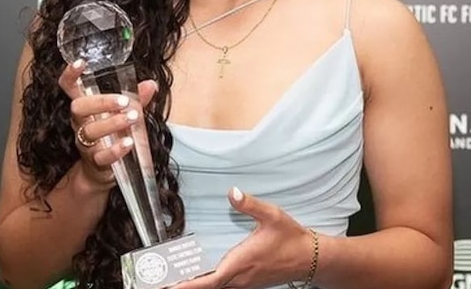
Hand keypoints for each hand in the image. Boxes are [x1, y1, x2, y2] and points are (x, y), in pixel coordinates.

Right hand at [58, 59, 157, 188]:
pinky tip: (129, 143)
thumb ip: (137, 99)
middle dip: (101, 102)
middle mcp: (81, 123)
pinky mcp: (95, 162)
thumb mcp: (125, 114)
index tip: (80, 62)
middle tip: (124, 101)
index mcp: (86, 107)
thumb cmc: (113, 135)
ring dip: (113, 123)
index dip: (70, 75)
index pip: (69, 87)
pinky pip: (102, 156)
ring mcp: (86, 143)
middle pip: (78, 107)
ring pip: (90, 131)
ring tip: (133, 118)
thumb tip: (151, 84)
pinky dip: (116, 150)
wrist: (102, 171)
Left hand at [175, 188, 311, 288]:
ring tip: (174, 278)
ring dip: (196, 284)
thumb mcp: (272, 216)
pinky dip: (208, 283)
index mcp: (240, 264)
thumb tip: (232, 192)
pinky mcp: (248, 282)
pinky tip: (199, 276)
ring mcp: (244, 283)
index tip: (169, 286)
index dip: (187, 285)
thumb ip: (250, 205)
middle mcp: (239, 278)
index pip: (208, 281)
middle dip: (184, 285)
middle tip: (160, 280)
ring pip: (215, 288)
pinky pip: (223, 286)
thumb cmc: (291, 238)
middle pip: (207, 287)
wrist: (310, 258)